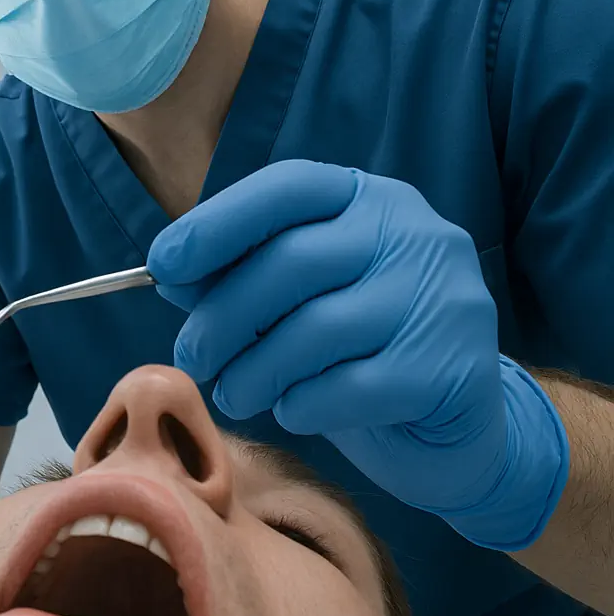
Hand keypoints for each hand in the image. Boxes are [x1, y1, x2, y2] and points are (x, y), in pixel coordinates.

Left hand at [147, 160, 568, 549]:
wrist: (452, 427)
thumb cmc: (355, 350)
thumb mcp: (294, 300)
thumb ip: (238, 276)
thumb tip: (172, 275)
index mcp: (370, 199)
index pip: (287, 188)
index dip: (216, 224)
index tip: (162, 266)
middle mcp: (415, 235)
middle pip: (291, 261)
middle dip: (223, 316)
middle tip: (194, 356)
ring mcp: (443, 299)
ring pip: (315, 329)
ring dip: (253, 371)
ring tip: (234, 393)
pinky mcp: (453, 370)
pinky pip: (347, 387)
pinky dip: (300, 404)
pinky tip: (292, 410)